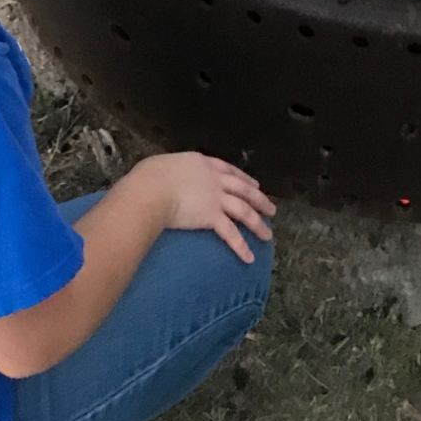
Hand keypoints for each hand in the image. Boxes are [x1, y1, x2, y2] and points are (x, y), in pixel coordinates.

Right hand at [128, 152, 274, 261]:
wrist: (152, 188)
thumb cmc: (150, 176)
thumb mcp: (166, 166)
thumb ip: (174, 173)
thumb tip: (167, 179)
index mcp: (203, 163)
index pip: (229, 170)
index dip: (244, 178)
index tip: (254, 184)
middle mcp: (214, 178)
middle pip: (243, 189)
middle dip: (259, 199)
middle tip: (271, 209)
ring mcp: (215, 197)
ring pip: (243, 210)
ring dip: (257, 224)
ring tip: (267, 235)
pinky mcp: (211, 216)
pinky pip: (230, 233)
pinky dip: (241, 246)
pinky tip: (249, 258)